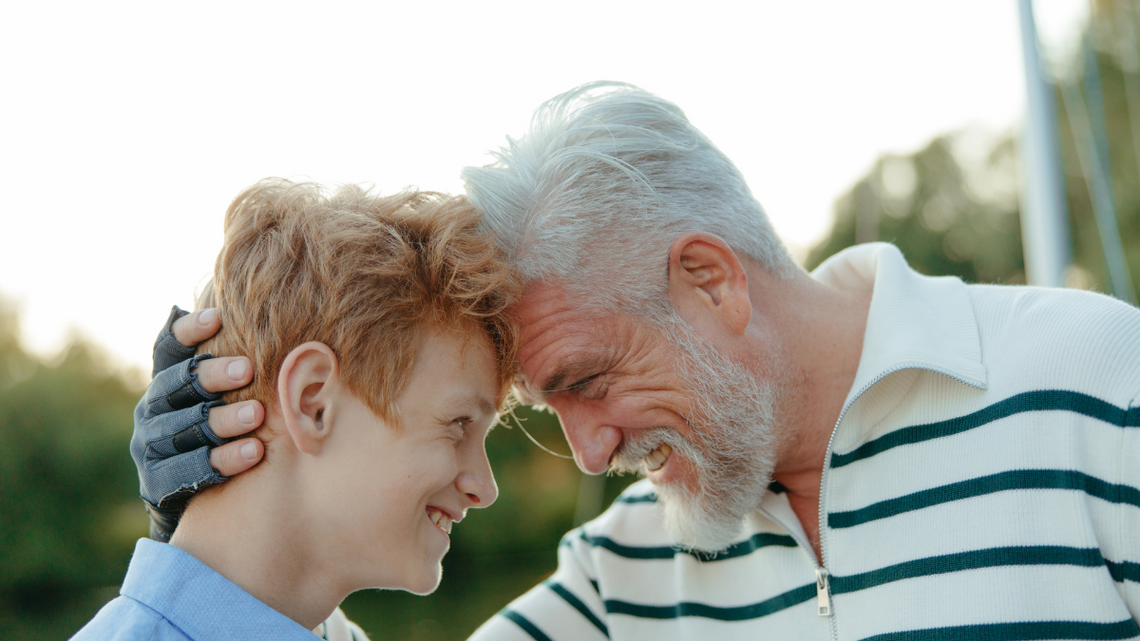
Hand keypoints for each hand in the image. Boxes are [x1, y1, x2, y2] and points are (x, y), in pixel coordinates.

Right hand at [130, 306, 265, 541]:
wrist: (200, 500)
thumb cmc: (225, 430)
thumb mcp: (226, 395)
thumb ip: (240, 364)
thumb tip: (273, 319)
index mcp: (167, 380)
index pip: (169, 348)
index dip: (188, 331)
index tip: (218, 318)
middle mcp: (152, 408)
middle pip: (176, 385)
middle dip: (212, 376)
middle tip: (248, 369)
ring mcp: (151, 445)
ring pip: (184, 428)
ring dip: (222, 420)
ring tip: (257, 415)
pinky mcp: (157, 481)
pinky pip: (188, 470)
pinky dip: (223, 460)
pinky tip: (254, 452)